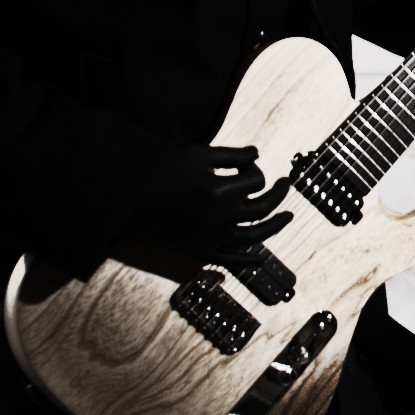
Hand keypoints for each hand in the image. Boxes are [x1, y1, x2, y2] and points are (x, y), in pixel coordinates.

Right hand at [136, 144, 291, 264]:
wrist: (126, 195)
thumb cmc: (162, 167)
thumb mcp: (198, 154)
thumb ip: (233, 155)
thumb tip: (257, 155)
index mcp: (218, 192)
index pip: (256, 181)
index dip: (255, 169)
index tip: (246, 164)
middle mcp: (218, 218)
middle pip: (262, 207)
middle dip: (278, 193)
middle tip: (285, 183)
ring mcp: (209, 238)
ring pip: (254, 236)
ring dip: (275, 226)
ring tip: (288, 216)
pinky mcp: (197, 251)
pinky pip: (229, 260)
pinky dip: (247, 261)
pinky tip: (260, 258)